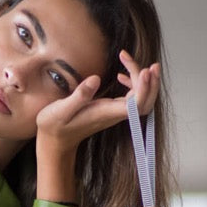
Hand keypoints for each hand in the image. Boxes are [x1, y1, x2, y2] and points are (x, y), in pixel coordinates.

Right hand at [35, 51, 160, 155]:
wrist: (54, 142)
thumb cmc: (55, 126)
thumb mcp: (61, 110)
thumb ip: (79, 96)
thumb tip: (95, 80)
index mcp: (105, 113)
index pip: (135, 104)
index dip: (144, 88)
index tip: (143, 71)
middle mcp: (113, 114)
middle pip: (144, 102)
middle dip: (151, 84)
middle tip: (152, 65)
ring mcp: (113, 112)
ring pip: (140, 100)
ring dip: (145, 83)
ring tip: (140, 64)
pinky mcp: (110, 109)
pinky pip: (130, 98)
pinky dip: (132, 84)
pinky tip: (122, 74)